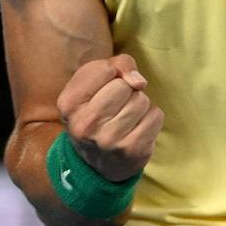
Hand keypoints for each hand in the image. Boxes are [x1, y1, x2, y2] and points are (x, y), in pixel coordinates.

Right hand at [56, 54, 163, 181]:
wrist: (98, 160)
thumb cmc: (97, 108)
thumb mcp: (94, 80)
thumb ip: (117, 65)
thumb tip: (139, 82)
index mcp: (69, 103)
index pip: (106, 70)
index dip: (111, 74)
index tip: (103, 87)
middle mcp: (84, 125)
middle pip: (124, 86)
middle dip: (126, 90)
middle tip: (115, 106)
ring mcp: (108, 141)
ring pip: (141, 100)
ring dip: (138, 104)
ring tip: (125, 118)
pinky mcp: (132, 150)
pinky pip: (155, 116)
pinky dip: (150, 118)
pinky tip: (136, 128)